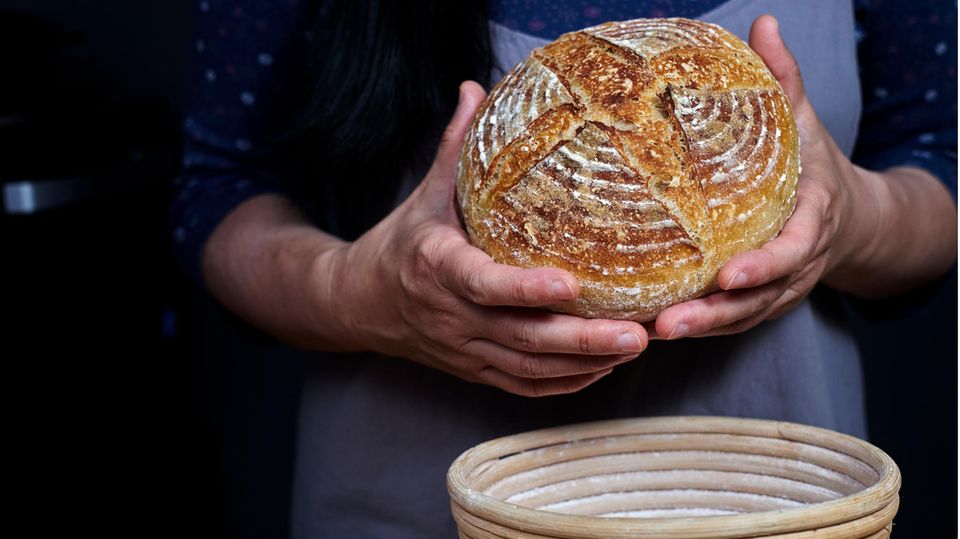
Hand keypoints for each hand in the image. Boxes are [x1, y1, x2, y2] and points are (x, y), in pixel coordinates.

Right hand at [325, 81, 648, 395]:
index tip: (571, 283)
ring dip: (584, 364)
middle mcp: (451, 317)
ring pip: (528, 368)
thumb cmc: (401, 245)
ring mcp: (464, 350)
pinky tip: (604, 368)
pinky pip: (523, 385)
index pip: (483, 284)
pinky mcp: (474, 370)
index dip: (525, 288)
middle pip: (521, 338)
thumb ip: (453, 148)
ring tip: (636, 347)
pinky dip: (566, 383)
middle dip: (581, 339)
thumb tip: (477, 87)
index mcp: (437, 268)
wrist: (359, 305)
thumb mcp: (424, 195)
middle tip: (637, 333)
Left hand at [652, 15, 872, 339]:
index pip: (791, 252)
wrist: (849, 215)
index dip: (763, 267)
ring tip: (651, 334)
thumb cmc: (815, 165)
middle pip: (758, 302)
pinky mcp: (759, 302)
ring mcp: (779, 291)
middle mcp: (796, 266)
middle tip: (669, 323)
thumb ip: (785, 80)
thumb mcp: (806, 121)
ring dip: (698, 330)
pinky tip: (651, 329)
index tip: (728, 275)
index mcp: (811, 222)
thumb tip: (762, 23)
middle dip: (715, 316)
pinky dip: (697, 329)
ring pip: (740, 320)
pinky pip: (729, 322)